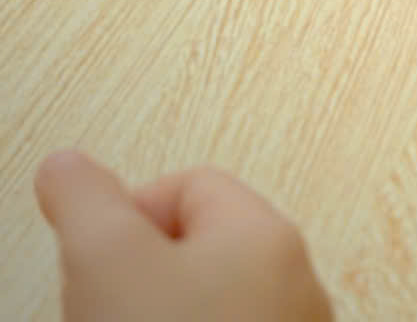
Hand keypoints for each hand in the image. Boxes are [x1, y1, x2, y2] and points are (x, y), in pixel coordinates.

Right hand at [35, 151, 330, 321]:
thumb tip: (67, 165)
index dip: (125, 217)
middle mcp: (294, 289)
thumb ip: (86, 201)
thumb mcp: (107, 262)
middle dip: (134, 286)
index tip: (87, 261)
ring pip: (206, 316)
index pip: (190, 187)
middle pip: (197, 259)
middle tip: (96, 316)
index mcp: (267, 236)